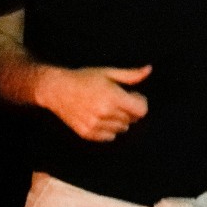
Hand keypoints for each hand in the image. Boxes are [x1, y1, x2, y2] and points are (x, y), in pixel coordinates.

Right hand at [35, 65, 150, 141]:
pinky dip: (109, 128)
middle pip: (132, 119)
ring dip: (120, 119)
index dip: (140, 102)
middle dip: (129, 109)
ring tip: (107, 107)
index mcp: (112, 96)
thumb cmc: (84, 78)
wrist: (57, 90)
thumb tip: (149, 70)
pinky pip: (110, 136)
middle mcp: (104, 113)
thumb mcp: (108, 72)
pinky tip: (100, 116)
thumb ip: (130, 75)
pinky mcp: (87, 133)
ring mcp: (95, 125)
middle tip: (117, 99)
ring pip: (122, 128)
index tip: (133, 95)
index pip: (141, 110)